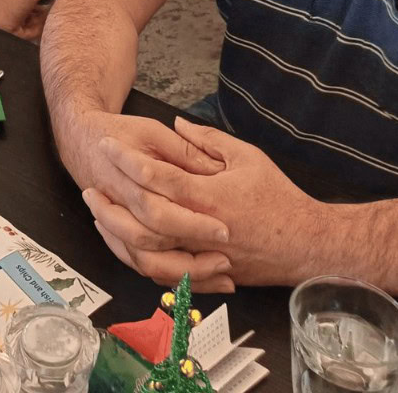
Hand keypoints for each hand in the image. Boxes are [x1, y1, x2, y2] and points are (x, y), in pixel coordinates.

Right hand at [53, 108, 232, 289]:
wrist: (81, 139)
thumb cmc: (120, 133)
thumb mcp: (154, 131)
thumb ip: (184, 150)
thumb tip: (216, 169)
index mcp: (129, 178)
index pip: (160, 209)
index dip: (193, 223)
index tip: (225, 230)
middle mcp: (120, 205)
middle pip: (153, 242)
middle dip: (192, 257)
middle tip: (226, 258)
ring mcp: (118, 223)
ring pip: (145, 262)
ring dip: (182, 274)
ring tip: (217, 274)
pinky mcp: (121, 235)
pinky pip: (141, 265)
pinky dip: (168, 277)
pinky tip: (195, 278)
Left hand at [89, 115, 324, 287]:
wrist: (308, 244)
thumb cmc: (279, 197)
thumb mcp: (248, 157)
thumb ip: (208, 140)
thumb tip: (178, 123)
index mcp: (209, 198)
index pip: (158, 177)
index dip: (128, 160)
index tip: (107, 145)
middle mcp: (201, 230)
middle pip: (143, 222)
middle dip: (111, 204)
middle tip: (90, 187)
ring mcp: (202, 257)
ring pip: (147, 255)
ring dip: (118, 236)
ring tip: (99, 217)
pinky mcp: (205, 275)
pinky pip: (162, 275)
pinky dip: (138, 261)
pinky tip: (124, 244)